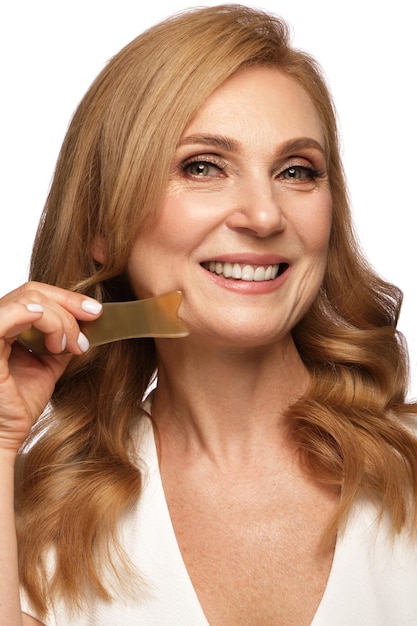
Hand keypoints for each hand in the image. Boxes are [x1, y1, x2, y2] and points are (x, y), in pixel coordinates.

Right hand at [0, 282, 102, 453]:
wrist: (4, 436)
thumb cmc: (17, 407)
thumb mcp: (47, 366)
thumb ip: (59, 342)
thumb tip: (84, 325)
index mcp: (3, 326)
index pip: (34, 295)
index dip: (67, 299)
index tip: (95, 312)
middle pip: (33, 292)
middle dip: (69, 306)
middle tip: (88, 330)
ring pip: (30, 300)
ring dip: (60, 320)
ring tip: (69, 346)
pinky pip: (11, 314)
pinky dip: (43, 319)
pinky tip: (57, 340)